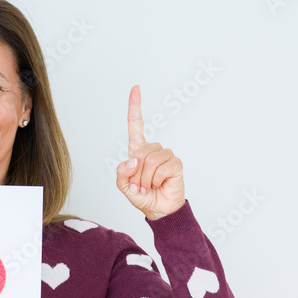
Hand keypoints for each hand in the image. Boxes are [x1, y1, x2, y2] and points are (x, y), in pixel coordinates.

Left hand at [116, 84, 185, 219]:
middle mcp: (152, 150)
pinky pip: (162, 168)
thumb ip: (122, 173)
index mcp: (138, 151)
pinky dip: (157, 180)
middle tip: (140, 186)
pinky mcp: (176, 164)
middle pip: (140, 152)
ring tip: (149, 186)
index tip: (136, 88)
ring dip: (146, 179)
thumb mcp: (124, 186)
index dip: (135, 107)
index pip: (136, 125)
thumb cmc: (142, 196)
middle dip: (137, 173)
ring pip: (150, 161)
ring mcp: (165, 156)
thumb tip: (133, 160)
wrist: (158, 210)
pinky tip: (160, 184)